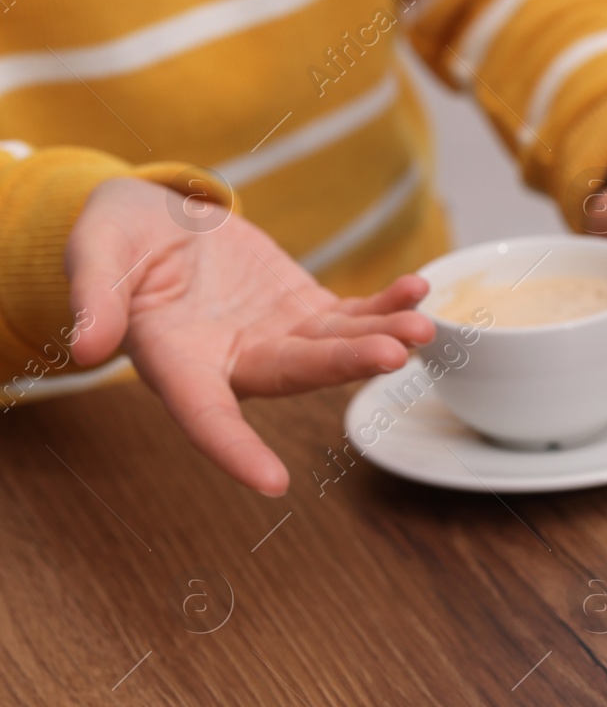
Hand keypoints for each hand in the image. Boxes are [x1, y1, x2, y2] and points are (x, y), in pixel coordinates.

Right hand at [66, 177, 433, 495]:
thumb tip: (84, 349)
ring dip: (381, 339)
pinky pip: (353, 314)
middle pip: (295, 375)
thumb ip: (93, 298)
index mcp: (178, 363)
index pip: (205, 418)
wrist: (151, 223)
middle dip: (344, 365)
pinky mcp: (304, 311)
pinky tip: (418, 292)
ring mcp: (277, 338)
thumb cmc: (115, 245)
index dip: (235, 451)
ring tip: (422, 327)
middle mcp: (235, 362)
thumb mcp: (91, 255)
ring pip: (336, 347)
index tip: (273, 483)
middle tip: (392, 354)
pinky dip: (385, 305)